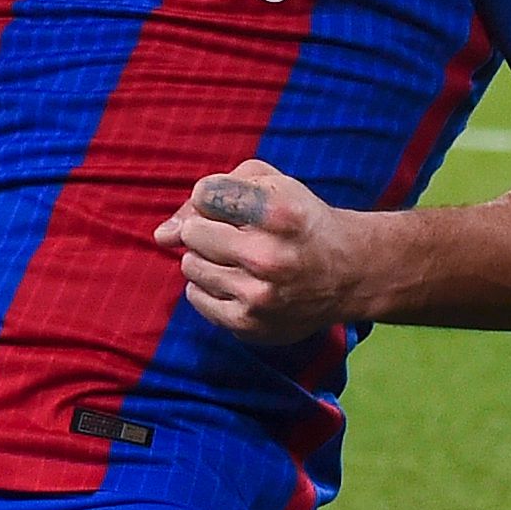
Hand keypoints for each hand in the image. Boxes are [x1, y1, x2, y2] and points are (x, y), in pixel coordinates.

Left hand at [153, 159, 379, 345]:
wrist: (349, 272)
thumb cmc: (298, 220)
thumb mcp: (269, 184)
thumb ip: (210, 192)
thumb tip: (161, 236)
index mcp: (278, 213)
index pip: (203, 194)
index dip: (213, 198)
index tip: (236, 206)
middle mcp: (269, 257)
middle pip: (192, 232)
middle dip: (208, 228)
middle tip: (238, 235)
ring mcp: (258, 296)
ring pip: (189, 265)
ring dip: (206, 258)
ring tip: (240, 258)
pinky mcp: (249, 325)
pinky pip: (195, 297)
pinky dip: (208, 286)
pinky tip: (237, 280)